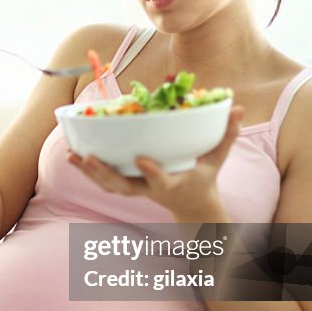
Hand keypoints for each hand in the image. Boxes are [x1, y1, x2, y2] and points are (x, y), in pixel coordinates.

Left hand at [67, 106, 244, 219]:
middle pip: (124, 187)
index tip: (142, 159)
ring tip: (72, 155)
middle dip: (105, 174)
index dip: (152, 173)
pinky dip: (87, 171)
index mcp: (173, 183)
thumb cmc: (204, 174)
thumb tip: (239, 108)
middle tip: (89, 158)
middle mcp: (151, 189)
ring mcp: (136, 190)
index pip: (161, 180)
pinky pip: (103, 181)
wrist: (191, 202)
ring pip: (109, 186)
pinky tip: (72, 155)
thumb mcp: (218, 157)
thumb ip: (227, 134)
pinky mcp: (126, 186)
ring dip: (89, 173)